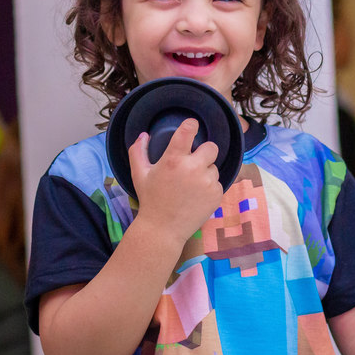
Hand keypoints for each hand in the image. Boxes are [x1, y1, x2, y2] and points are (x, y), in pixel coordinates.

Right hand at [128, 119, 222, 246]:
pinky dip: (209, 187)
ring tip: (191, 185)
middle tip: (194, 162)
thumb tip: (144, 135)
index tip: (191, 127)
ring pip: (214, 167)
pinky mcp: (216, 195)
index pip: (188, 130)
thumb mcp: (139, 174)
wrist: (163, 230)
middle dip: (204, 152)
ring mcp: (207, 182)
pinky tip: (196, 196)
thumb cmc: (150, 200)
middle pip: (211, 147)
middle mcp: (193, 168)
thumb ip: (138, 151)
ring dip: (206, 172)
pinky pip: (217, 183)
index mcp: (173, 159)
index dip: (191, 125)